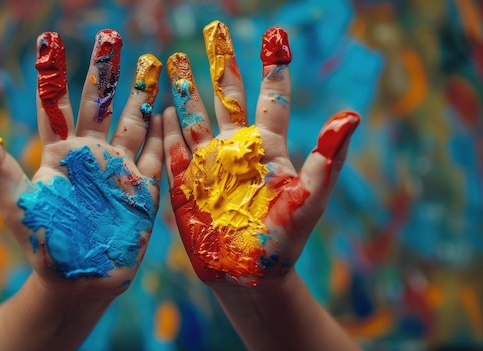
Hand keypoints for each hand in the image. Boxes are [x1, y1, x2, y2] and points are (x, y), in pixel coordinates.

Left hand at [0, 30, 163, 294]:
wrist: (78, 279)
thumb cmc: (43, 241)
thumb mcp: (17, 203)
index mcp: (60, 154)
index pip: (56, 106)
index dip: (53, 75)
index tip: (50, 43)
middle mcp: (91, 155)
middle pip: (100, 105)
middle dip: (106, 73)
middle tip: (111, 37)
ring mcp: (119, 169)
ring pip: (134, 122)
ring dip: (141, 94)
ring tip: (152, 63)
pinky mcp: (142, 189)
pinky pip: (157, 154)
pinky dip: (165, 132)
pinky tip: (171, 108)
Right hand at [163, 20, 359, 287]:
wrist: (249, 274)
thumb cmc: (285, 240)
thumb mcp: (309, 199)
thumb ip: (325, 159)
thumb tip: (351, 115)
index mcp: (268, 148)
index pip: (271, 98)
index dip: (273, 68)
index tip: (276, 35)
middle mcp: (237, 149)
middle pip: (228, 96)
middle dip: (221, 63)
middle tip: (213, 30)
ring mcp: (208, 164)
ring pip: (194, 115)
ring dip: (185, 87)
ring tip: (172, 57)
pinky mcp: (184, 182)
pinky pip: (171, 147)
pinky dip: (164, 125)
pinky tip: (158, 104)